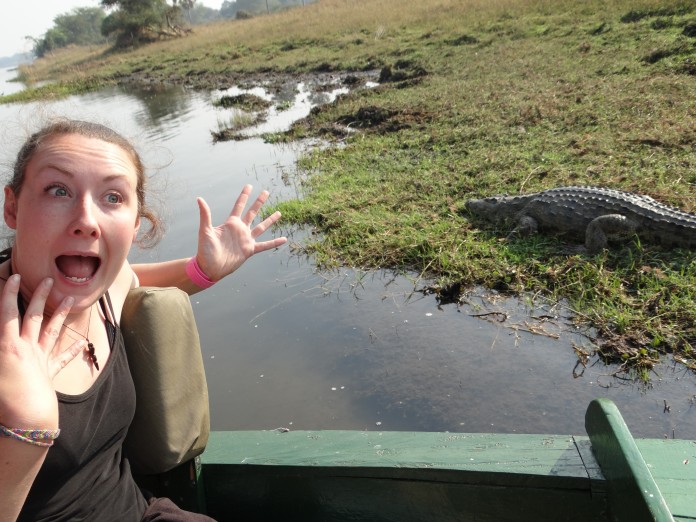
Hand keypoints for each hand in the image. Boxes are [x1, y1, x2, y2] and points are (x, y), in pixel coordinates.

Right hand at [0, 276, 82, 427]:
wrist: (27, 420)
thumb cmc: (2, 401)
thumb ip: (0, 349)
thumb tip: (3, 343)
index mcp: (7, 346)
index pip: (6, 313)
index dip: (8, 294)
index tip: (12, 276)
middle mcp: (26, 349)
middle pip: (33, 316)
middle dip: (39, 296)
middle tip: (48, 279)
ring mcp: (39, 360)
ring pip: (51, 331)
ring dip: (60, 314)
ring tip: (71, 299)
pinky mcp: (48, 374)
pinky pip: (61, 360)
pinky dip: (72, 352)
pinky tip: (83, 344)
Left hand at [194, 185, 287, 280]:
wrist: (210, 268)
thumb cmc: (205, 250)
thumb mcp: (205, 231)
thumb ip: (205, 215)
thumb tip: (199, 198)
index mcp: (231, 223)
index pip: (239, 206)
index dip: (244, 196)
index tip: (249, 186)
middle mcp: (240, 229)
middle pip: (252, 212)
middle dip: (259, 202)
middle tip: (266, 192)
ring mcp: (246, 239)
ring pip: (261, 227)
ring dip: (270, 220)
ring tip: (279, 212)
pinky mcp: (250, 250)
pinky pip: (265, 245)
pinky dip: (274, 243)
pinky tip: (284, 239)